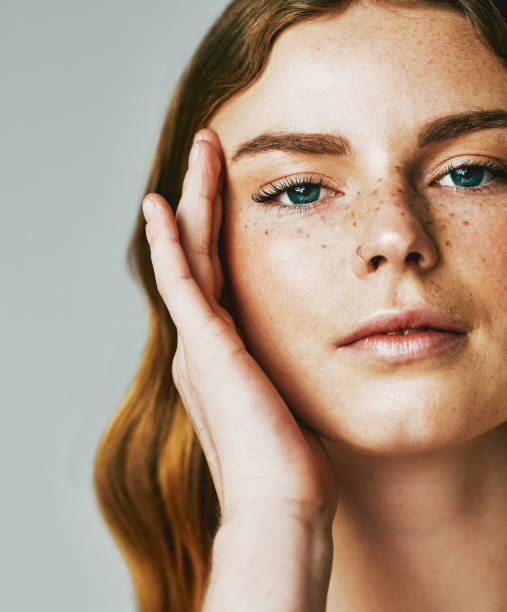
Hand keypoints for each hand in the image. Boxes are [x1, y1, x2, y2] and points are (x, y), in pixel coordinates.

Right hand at [142, 128, 337, 527]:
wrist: (280, 502)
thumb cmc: (290, 462)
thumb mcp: (287, 403)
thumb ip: (281, 375)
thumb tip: (301, 366)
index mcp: (222, 353)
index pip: (217, 277)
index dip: (216, 233)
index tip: (227, 194)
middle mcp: (204, 343)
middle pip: (199, 254)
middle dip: (202, 200)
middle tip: (208, 153)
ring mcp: (200, 342)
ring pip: (190, 255)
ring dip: (193, 201)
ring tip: (198, 153)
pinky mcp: (205, 345)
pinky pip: (180, 280)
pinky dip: (168, 242)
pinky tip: (160, 205)